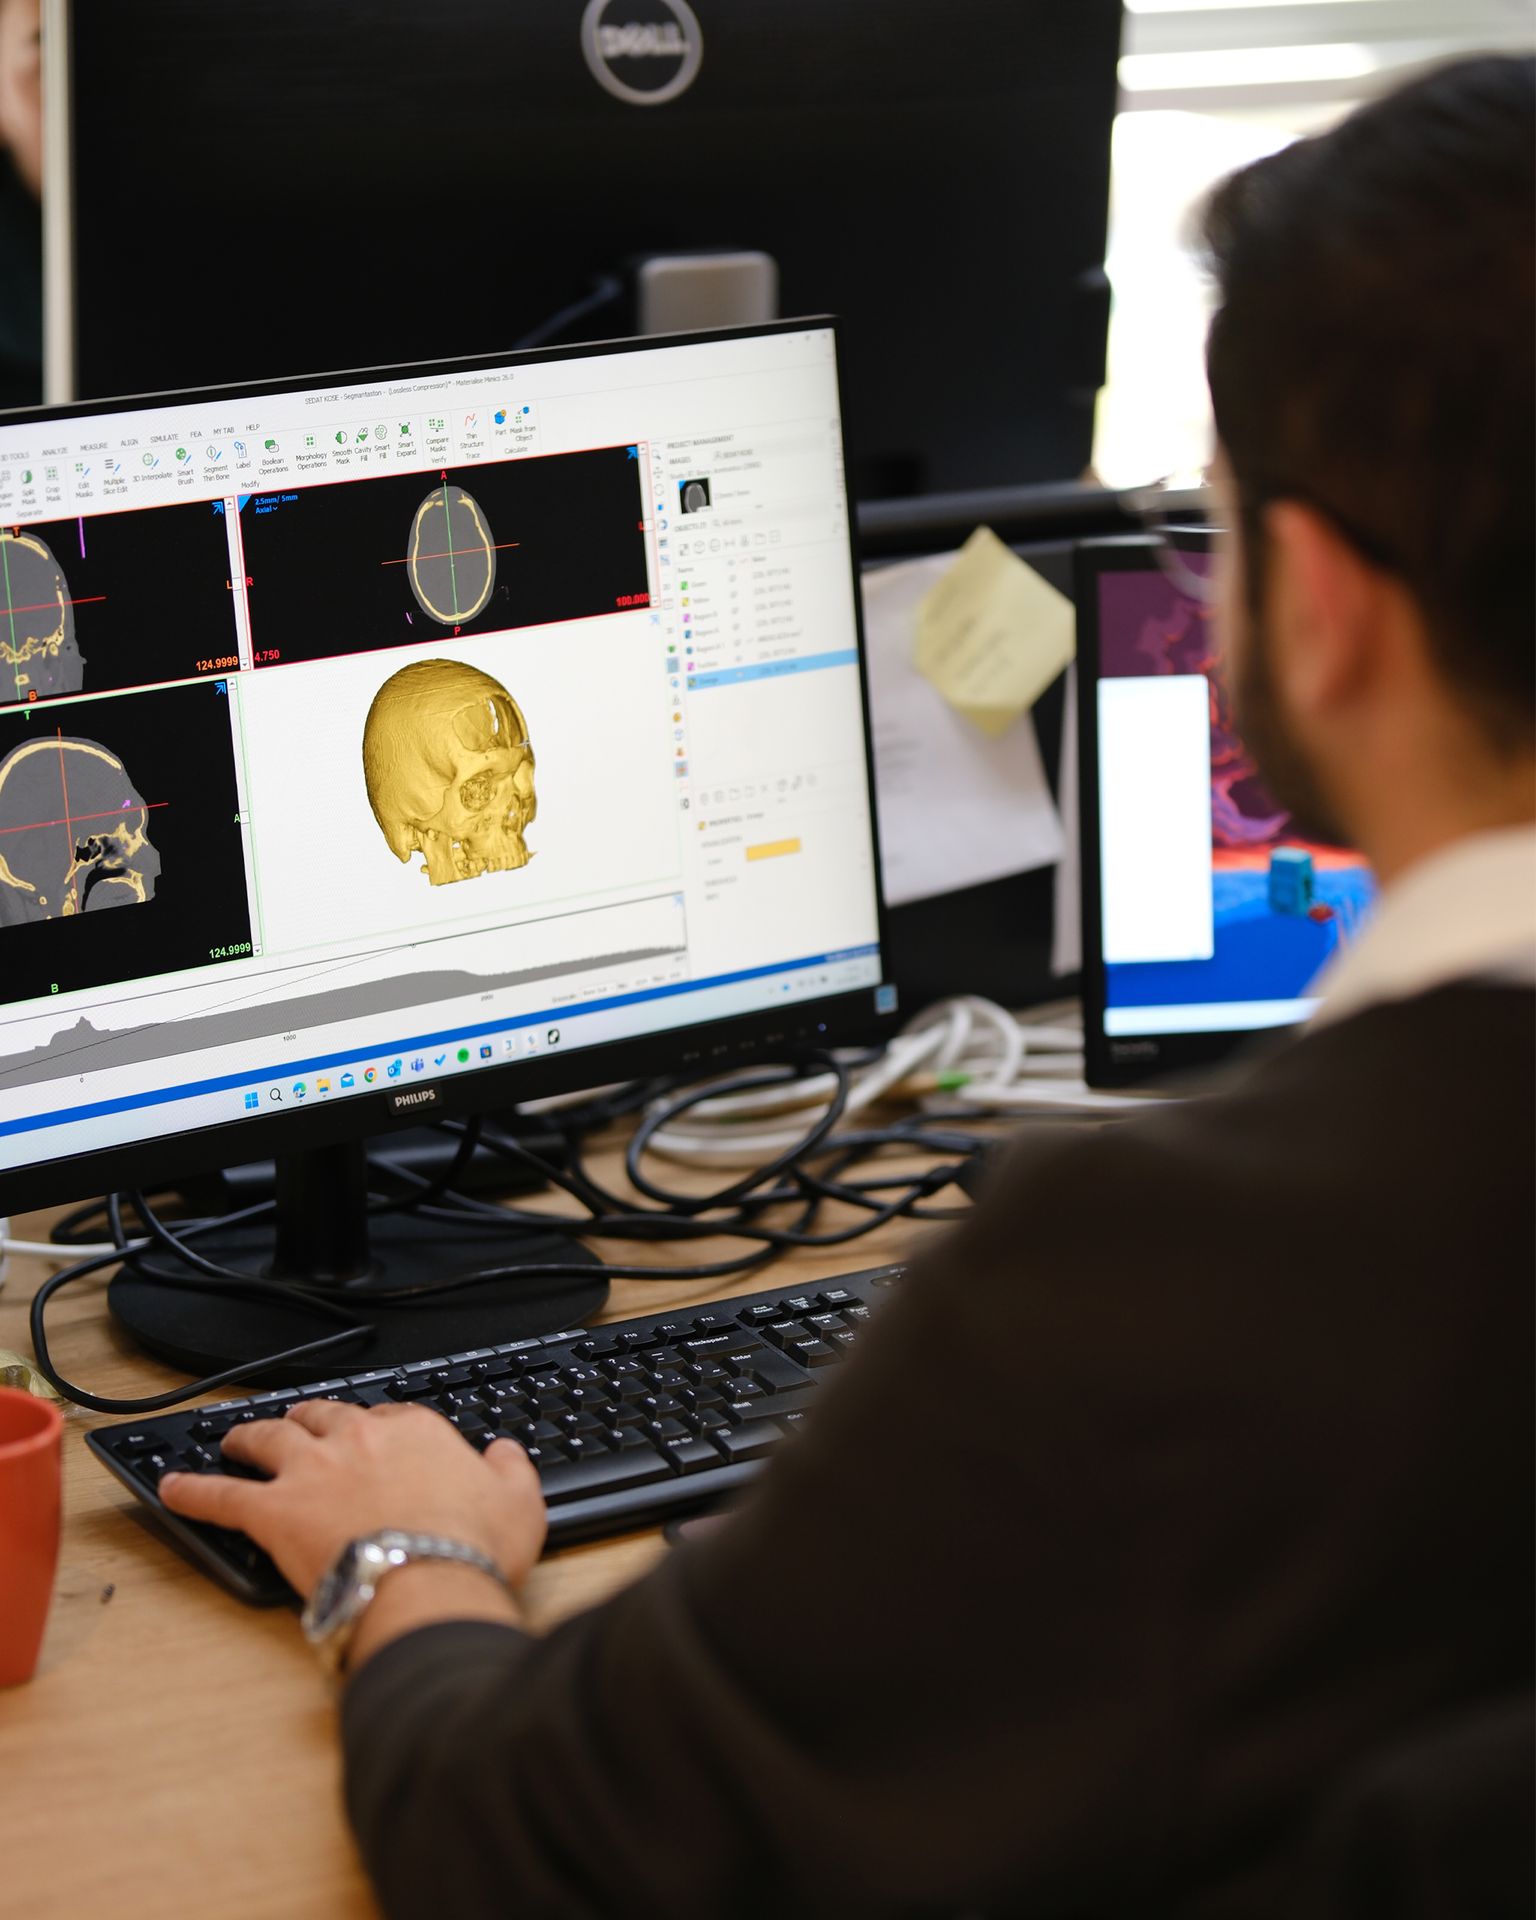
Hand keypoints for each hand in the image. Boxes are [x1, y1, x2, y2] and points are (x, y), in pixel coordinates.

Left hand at [159, 1401, 548, 1602]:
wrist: (425, 1582)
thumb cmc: (470, 1549)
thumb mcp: (519, 1502)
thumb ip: (511, 1470)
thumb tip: (505, 1454)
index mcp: (416, 1432)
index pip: (392, 1414)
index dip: (380, 1426)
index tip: (376, 1435)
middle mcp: (357, 1439)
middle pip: (323, 1416)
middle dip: (306, 1417)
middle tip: (295, 1423)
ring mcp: (311, 1472)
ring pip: (268, 1440)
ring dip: (249, 1436)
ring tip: (236, 1439)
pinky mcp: (273, 1513)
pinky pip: (221, 1497)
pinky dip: (193, 1491)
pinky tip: (171, 1488)